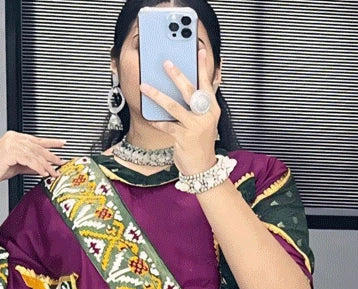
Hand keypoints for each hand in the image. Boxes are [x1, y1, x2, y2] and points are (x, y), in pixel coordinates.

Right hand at [0, 131, 67, 187]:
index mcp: (14, 137)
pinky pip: (29, 160)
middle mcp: (13, 138)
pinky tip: (43, 173)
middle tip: (61, 163)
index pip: (36, 139)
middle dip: (51, 156)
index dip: (51, 142)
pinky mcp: (10, 152)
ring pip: (34, 154)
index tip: (62, 144)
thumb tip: (43, 167)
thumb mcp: (17, 166)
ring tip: (53, 173)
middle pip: (37, 147)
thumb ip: (29, 164)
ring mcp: (11, 143)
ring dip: (46, 165)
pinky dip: (37, 167)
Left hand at [139, 45, 219, 176]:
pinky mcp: (183, 138)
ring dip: (158, 95)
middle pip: (190, 91)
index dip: (203, 67)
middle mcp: (205, 116)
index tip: (200, 51)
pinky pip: (167, 126)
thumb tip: (208, 81)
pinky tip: (149, 115)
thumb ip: (206, 101)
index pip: (207, 84)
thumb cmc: (201, 142)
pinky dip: (157, 121)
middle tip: (166, 62)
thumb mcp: (207, 120)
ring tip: (145, 86)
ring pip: (174, 107)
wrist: (203, 168)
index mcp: (212, 109)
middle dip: (177, 75)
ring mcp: (194, 127)